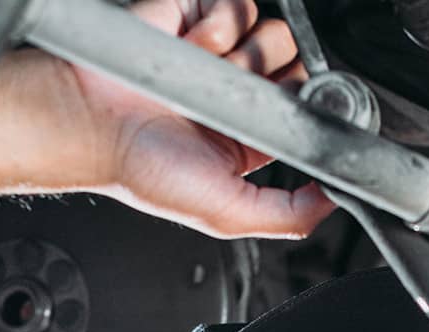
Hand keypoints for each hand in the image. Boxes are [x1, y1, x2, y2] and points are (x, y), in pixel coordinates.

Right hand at [55, 0, 334, 238]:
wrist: (91, 122)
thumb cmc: (143, 170)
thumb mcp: (228, 214)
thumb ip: (289, 214)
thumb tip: (336, 199)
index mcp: (250, 137)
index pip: (306, 107)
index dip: (305, 105)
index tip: (286, 112)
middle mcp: (238, 92)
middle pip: (296, 62)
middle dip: (273, 79)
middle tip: (235, 99)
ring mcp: (219, 50)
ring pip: (273, 31)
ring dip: (243, 54)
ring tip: (204, 76)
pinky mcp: (197, 14)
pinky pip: (237, 3)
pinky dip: (220, 23)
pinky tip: (194, 47)